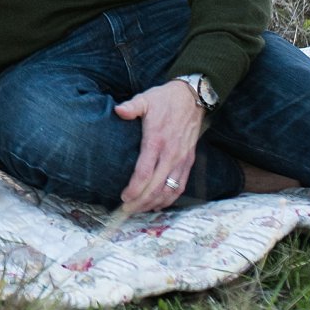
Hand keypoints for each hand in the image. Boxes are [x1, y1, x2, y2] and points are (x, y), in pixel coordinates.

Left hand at [113, 80, 203, 212]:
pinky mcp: (189, 161)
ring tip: (139, 210)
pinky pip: (180, 186)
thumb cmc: (165, 100)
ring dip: (154, 203)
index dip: (134, 189)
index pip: (145, 172)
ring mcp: (182, 160)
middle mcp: (171, 154)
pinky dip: (169, 199)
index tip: (124, 197)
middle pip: (156, 187)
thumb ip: (131, 107)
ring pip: (169, 191)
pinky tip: (158, 204)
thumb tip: (118, 110)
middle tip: (126, 210)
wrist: (192, 98)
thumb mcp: (146, 99)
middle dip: (140, 202)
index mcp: (157, 140)